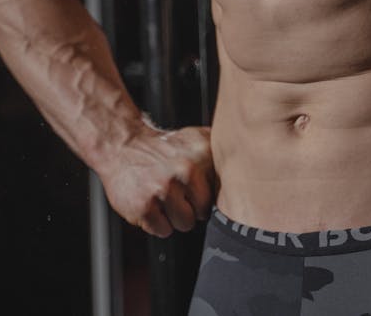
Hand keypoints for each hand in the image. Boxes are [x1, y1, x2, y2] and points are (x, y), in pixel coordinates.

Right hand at [97, 124, 214, 237]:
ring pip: (185, 224)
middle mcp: (186, 170)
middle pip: (204, 212)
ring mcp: (164, 188)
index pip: (222, 193)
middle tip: (176, 193)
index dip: (207, 193)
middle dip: (191, 207)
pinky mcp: (145, 206)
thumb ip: (221, 156)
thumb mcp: (197, 140)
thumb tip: (246, 177)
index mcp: (204, 153)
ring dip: (174, 217)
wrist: (123, 146)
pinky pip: (164, 231)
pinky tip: (151, 203)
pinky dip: (157, 223)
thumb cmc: (163, 149)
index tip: (196, 186)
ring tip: (163, 197)